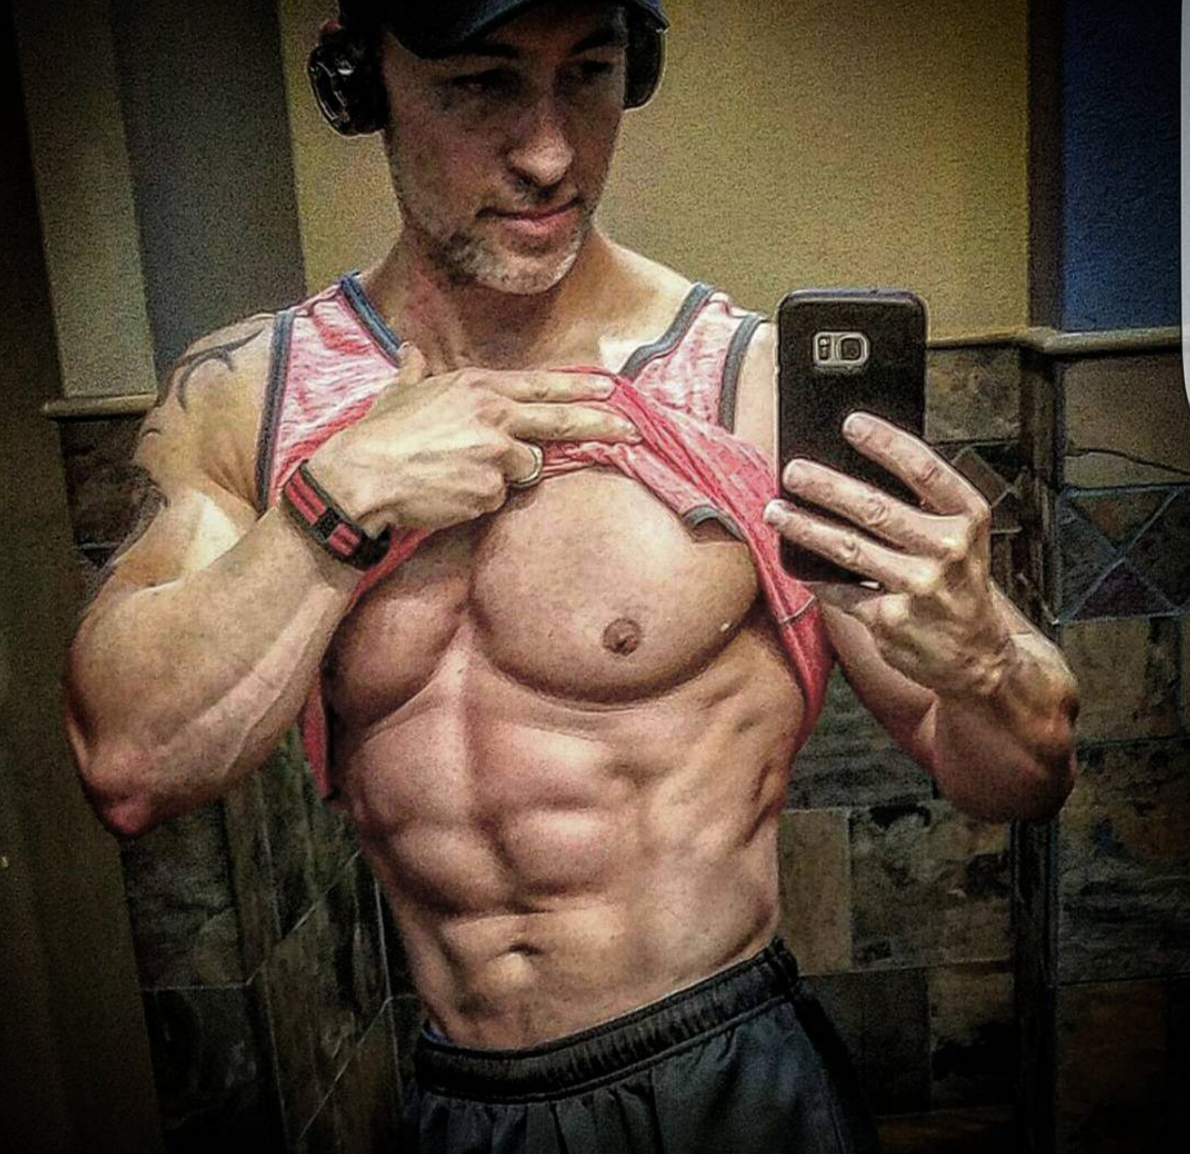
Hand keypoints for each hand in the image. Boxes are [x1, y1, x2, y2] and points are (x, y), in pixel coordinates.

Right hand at [309, 343, 638, 533]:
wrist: (363, 476)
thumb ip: (415, 373)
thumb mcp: (398, 393)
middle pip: (561, 420)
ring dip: (504, 474)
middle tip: (632, 430)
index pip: (543, 385)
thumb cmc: (378, 435)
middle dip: (602, 424)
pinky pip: (498, 498)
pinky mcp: (491, 490)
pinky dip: (480, 499)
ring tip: (460, 473)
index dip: (579, 389)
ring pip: (525, 467)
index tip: (611, 391)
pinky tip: (451, 493)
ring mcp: (497, 454)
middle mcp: (495, 415)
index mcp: (479, 387)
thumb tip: (411, 353)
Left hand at [764, 412, 1010, 696]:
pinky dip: (814, 578)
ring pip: (848, 549)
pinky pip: (840, 592)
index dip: (885, 442)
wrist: (978, 655)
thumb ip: (923, 506)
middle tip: (793, 471)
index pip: (923, 469)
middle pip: (875, 508)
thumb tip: (854, 468)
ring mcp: (918, 588)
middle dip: (826, 486)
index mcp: (967, 518)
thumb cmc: (959, 585)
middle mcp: (947, 550)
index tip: (851, 423)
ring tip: (775, 511)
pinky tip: (796, 566)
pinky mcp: (891, 621)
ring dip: (805, 527)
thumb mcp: (961, 538)